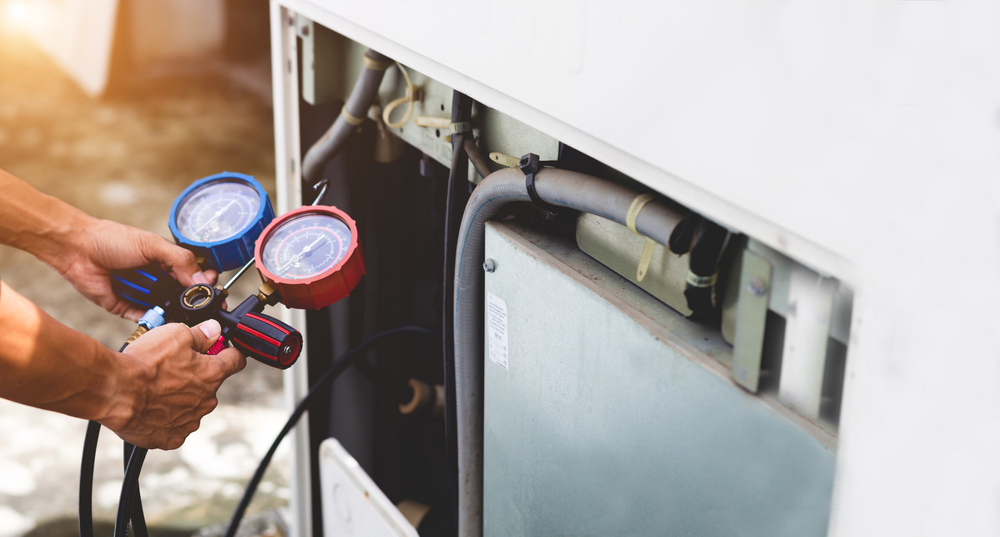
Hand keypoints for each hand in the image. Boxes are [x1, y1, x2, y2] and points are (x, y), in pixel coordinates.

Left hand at [57, 219, 217, 321]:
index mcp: (167, 262)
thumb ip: (180, 260)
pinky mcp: (127, 308)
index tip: (213, 292)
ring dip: (175, 314)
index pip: (195, 276)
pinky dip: (154, 322)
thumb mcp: (152, 245)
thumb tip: (203, 279)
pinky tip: (162, 322)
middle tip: (202, 308)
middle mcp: (158, 280)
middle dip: (193, 303)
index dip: (205, 284)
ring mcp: (143, 295)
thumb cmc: (112, 239)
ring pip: (167, 310)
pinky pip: (146, 319)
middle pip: (184, 297)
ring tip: (183, 316)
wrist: (77, 249)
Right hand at [101, 319, 245, 449]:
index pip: (235, 361)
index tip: (221, 350)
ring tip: (155, 388)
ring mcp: (190, 422)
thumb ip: (201, 333)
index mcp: (212, 374)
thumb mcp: (176, 334)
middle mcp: (206, 401)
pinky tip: (151, 408)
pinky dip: (165, 418)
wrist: (116, 392)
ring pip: (191, 406)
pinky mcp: (171, 438)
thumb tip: (214, 330)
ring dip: (180, 398)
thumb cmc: (145, 363)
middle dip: (196, 376)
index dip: (228, 352)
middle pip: (209, 384)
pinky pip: (174, 426)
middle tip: (172, 368)